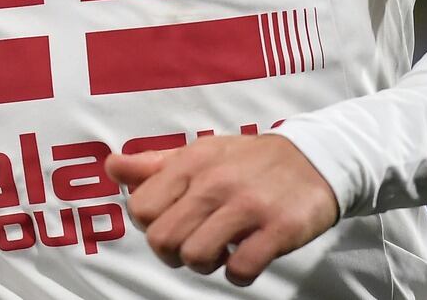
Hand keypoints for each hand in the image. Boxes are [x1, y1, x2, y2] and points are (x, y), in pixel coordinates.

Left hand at [108, 135, 338, 286]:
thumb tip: (111, 166)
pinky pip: (240, 270)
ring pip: (196, 257)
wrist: (315, 159)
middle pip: (163, 240)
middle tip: (195, 242)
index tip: (173, 222)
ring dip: (205, 264)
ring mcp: (247, 206)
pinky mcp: (278, 229)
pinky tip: (247, 256)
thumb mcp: (201, 153)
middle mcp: (216, 183)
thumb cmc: (248, 161)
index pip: (141, 208)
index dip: (151, 225)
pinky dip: (239, 273)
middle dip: (174, 252)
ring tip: (222, 249)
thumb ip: (154, 165)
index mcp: (192, 163)